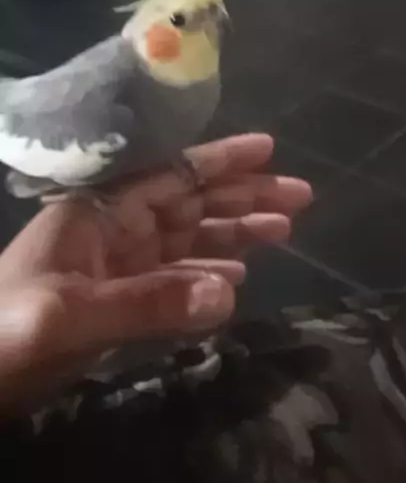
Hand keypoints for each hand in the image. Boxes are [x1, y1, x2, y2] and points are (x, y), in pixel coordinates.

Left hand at [0, 135, 311, 414]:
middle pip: (190, 204)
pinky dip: (207, 277)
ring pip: (188, 241)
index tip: (269, 151)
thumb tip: (234, 291)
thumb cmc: (6, 331)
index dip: (221, 162)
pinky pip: (174, 281)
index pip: (172, 177)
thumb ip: (148, 303)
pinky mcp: (116, 304)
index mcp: (101, 214)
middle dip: (244, 198)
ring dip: (234, 235)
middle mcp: (114, 232)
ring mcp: (116, 269)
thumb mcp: (71, 314)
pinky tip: (236, 279)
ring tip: (284, 231)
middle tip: (300, 198)